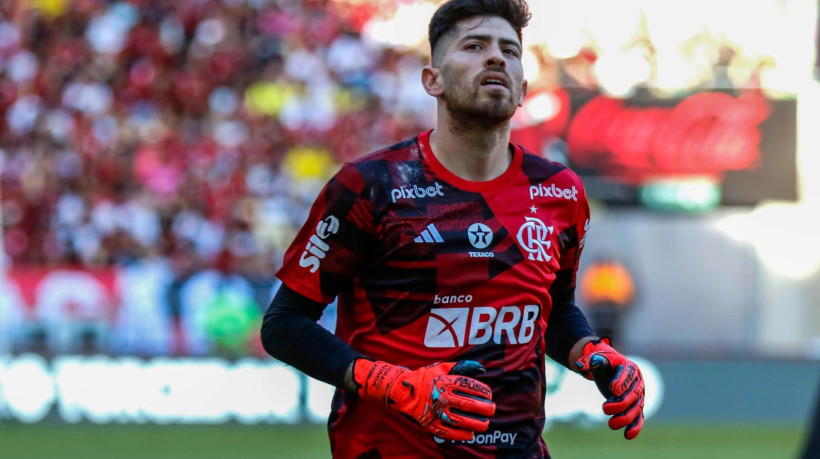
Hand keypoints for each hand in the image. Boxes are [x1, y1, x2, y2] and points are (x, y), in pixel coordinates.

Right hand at [353, 359, 495, 440]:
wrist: (404, 390)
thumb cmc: (427, 378)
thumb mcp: (443, 367)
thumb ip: (463, 367)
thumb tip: (482, 368)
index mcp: (445, 381)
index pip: (470, 387)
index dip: (484, 392)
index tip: (489, 395)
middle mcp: (441, 397)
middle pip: (469, 405)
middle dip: (485, 409)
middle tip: (492, 410)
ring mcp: (436, 412)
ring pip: (461, 421)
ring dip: (477, 424)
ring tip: (485, 424)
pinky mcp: (430, 424)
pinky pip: (449, 433)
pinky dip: (462, 435)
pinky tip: (470, 433)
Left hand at [576, 337, 644, 438]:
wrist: (608, 368)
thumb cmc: (603, 362)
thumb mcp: (599, 358)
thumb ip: (596, 360)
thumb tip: (592, 363)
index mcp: (631, 368)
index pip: (628, 376)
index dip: (621, 383)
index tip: (612, 390)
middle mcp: (638, 383)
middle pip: (633, 396)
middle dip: (621, 404)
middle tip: (604, 409)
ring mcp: (639, 396)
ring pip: (636, 409)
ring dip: (625, 419)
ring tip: (611, 424)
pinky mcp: (636, 407)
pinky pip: (639, 418)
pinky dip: (635, 428)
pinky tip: (628, 436)